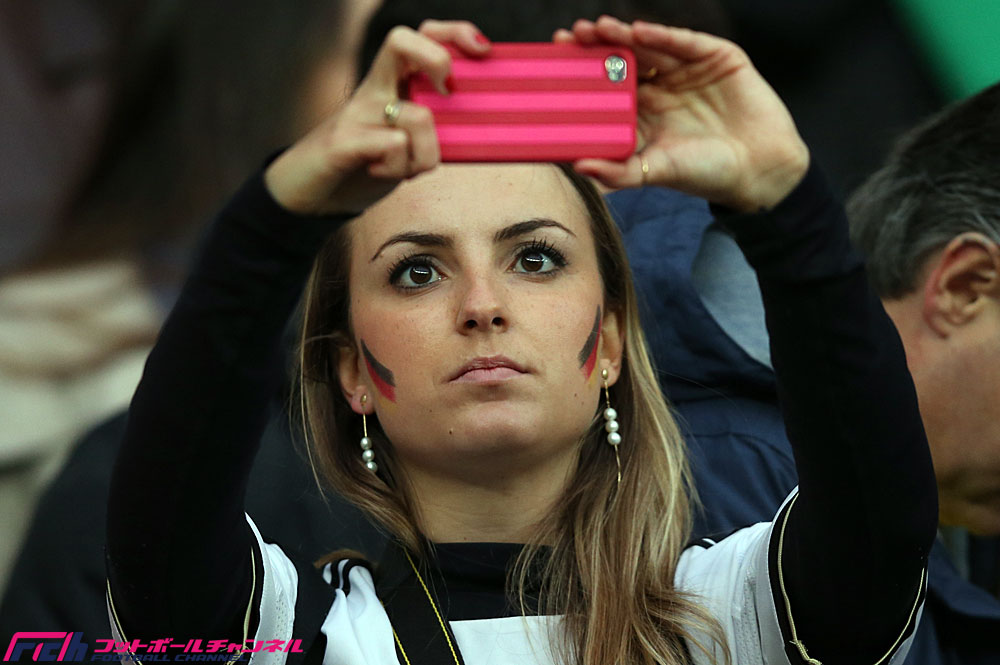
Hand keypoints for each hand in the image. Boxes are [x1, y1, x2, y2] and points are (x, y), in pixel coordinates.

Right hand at [264, 21, 489, 215]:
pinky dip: (398, 167)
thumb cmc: (364, 166)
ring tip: (405, 168)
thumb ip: (437, 128)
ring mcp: (356, 114)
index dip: (453, 34)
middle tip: (447, 93)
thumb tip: (483, 126)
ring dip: (426, 154)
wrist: (307, 194)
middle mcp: (373, 90)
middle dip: (438, 60)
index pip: (420, 35)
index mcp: (390, 84)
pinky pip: (391, 146)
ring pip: (416, 116)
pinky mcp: (342, 143)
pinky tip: (382, 172)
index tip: (483, 50)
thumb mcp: (408, 143)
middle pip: (402, 41)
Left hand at [556, 17, 808, 211]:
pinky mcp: (717, 58)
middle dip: (596, 48)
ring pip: (650, 47)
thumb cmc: (705, 174)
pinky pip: (685, 42)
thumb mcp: (655, 172)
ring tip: (599, 29)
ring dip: (624, 36)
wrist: (760, 170)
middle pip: (623, 61)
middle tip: (571, 38)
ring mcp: (688, 71)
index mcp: (643, 112)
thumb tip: (578, 168)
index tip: (556, 63)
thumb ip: (618, 171)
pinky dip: (664, 36)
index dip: (584, 73)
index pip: (607, 87)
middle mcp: (662, 88)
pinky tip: (640, 32)